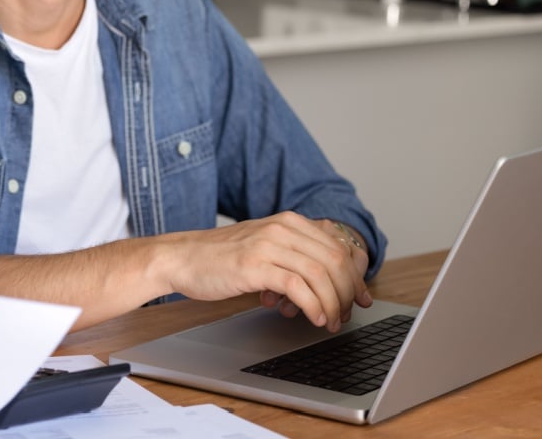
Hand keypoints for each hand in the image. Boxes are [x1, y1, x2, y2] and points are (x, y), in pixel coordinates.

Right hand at [160, 212, 371, 331]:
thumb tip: (327, 279)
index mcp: (288, 221)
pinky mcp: (254, 265)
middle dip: (347, 292)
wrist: (180, 258)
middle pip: (334, 259)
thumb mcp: (262, 246)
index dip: (355, 276)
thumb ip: (292, 254)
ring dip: (333, 303)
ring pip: (320, 273)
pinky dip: (313, 305)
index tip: (360, 298)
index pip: (337, 246)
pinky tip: (315, 318)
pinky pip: (297, 286)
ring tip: (330, 321)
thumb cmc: (219, 258)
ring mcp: (268, 244)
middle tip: (345, 314)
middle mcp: (281, 227)